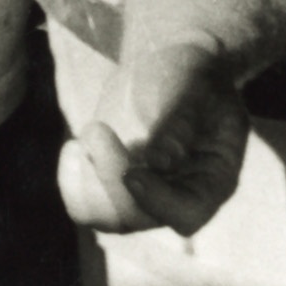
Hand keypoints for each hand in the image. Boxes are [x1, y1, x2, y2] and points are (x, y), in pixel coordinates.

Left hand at [56, 38, 248, 236]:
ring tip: (83, 138)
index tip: (132, 173)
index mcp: (213, 178)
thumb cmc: (190, 73)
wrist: (167, 67)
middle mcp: (180, 196)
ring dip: (86, 183)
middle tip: (94, 128)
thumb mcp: (193, 85)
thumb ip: (182, 120)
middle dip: (110, 178)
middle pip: (140, 217)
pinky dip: (72, 184)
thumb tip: (161, 161)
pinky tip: (72, 149)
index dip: (158, 202)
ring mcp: (147, 196)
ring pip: (109, 218)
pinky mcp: (116, 188)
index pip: (188, 213)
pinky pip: (87, 206)